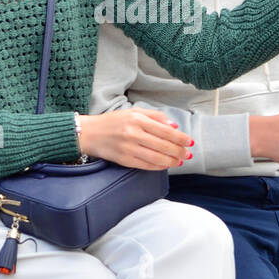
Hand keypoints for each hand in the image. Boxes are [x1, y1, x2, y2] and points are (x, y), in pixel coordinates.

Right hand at [76, 110, 193, 169]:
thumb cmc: (112, 122)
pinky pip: (146, 165)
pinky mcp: (124, 160)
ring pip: (157, 157)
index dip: (180, 138)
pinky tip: (165, 165)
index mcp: (137, 119)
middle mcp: (133, 133)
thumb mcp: (133, 112)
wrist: (89, 133)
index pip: (165, 130)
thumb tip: (174, 126)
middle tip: (188, 154)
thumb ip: (155, 116)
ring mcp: (128, 148)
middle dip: (179, 151)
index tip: (189, 142)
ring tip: (179, 161)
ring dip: (171, 161)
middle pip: (163, 145)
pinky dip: (158, 166)